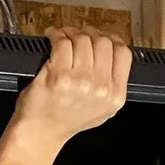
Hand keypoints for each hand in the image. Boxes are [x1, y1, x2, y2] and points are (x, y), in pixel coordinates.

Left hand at [12, 30, 131, 148]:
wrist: (41, 132)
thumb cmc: (65, 120)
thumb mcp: (102, 110)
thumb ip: (113, 85)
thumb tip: (113, 51)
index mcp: (115, 96)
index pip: (123, 54)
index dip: (111, 39)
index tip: (101, 37)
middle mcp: (100, 89)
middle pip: (103, 42)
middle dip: (89, 33)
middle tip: (78, 35)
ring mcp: (80, 82)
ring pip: (83, 40)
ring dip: (71, 32)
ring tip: (63, 35)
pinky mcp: (58, 76)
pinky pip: (62, 43)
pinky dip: (56, 35)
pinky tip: (53, 37)